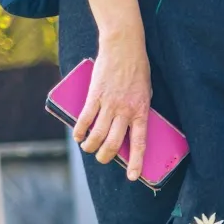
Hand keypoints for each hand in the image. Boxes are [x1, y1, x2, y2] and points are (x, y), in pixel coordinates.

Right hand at [77, 26, 150, 178]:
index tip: (132, 176)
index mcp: (141, 112)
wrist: (124, 47)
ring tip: (89, 149)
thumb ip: (138, 110)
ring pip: (98, 134)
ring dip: (91, 146)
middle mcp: (125, 111)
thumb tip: (129, 127)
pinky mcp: (94, 95)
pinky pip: (85, 118)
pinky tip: (78, 136)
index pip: (139, 143)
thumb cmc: (138, 70)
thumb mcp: (146, 93)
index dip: (135, 162)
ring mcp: (109, 104)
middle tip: (102, 159)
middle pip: (114, 142)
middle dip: (106, 156)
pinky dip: (80, 130)